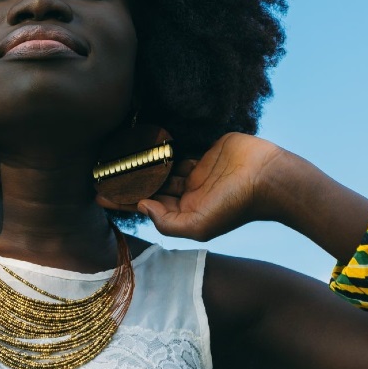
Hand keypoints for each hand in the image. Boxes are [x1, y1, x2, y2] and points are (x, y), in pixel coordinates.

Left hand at [96, 132, 283, 240]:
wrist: (269, 177)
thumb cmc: (237, 205)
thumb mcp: (199, 225)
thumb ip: (168, 222)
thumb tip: (142, 207)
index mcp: (186, 214)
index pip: (146, 207)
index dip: (122, 202)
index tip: (98, 196)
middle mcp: (188, 195)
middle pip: (150, 187)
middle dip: (127, 182)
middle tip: (100, 173)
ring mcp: (196, 173)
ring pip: (162, 168)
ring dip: (141, 164)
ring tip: (116, 157)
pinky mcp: (205, 153)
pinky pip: (178, 150)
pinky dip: (161, 148)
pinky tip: (142, 143)